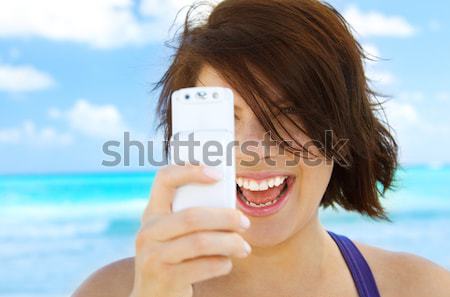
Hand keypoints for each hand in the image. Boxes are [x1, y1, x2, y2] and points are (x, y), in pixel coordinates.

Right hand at [129, 163, 250, 296]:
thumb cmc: (172, 258)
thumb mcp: (172, 234)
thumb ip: (191, 216)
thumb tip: (229, 201)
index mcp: (151, 213)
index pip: (164, 179)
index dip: (190, 171)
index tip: (218, 174)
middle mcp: (147, 232)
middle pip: (192, 216)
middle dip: (225, 218)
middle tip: (245, 222)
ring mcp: (153, 256)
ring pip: (201, 242)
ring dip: (230, 243)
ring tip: (243, 247)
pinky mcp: (165, 278)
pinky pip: (204, 266)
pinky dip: (222, 263)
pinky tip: (226, 263)